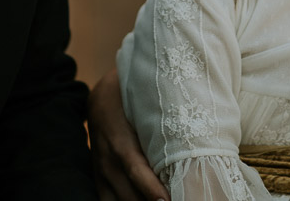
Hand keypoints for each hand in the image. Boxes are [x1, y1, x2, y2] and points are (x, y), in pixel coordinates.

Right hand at [88, 67, 168, 200]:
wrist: (100, 99)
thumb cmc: (131, 102)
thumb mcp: (142, 111)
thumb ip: (160, 130)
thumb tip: (190, 144)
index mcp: (121, 143)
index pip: (137, 171)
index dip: (151, 189)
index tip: (167, 200)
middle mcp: (109, 162)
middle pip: (129, 195)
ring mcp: (101, 174)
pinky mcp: (99, 180)